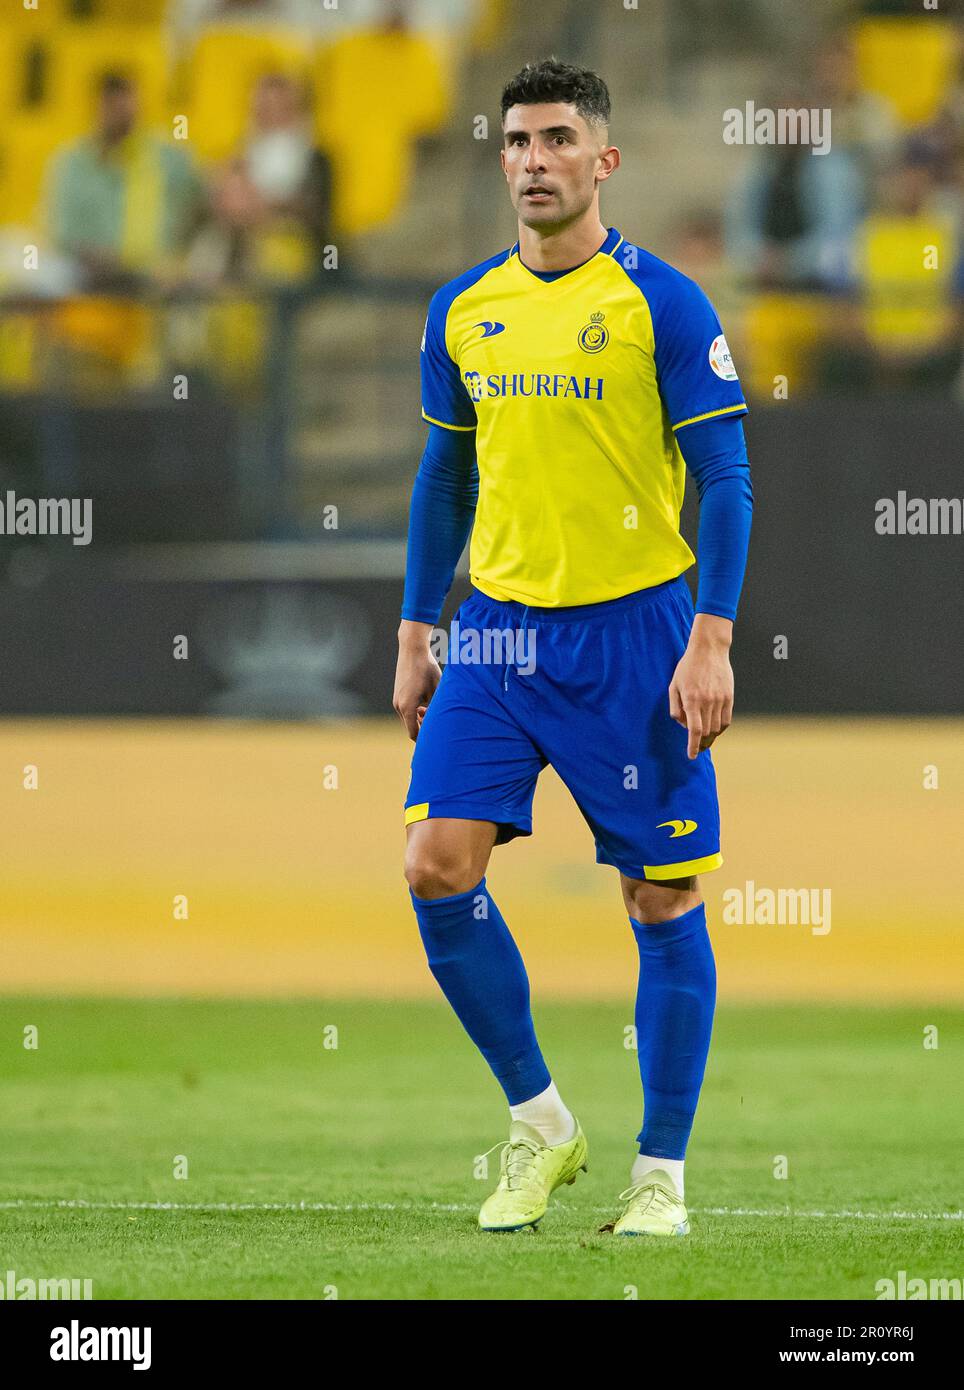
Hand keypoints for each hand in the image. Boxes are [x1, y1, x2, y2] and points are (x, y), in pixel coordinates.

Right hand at [393, 622, 441, 740]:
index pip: (414, 734)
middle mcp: (398, 706)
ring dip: (419, 718)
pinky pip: (406, 710)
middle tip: (437, 718)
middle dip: (423, 727)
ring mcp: (396, 700)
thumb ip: (435, 709)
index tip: (436, 738)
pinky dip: (414, 711)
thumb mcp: (436, 690)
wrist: (412, 649)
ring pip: (408, 719)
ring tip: (431, 708)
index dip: (425, 739)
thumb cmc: (427, 669)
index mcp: (407, 707)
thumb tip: (438, 723)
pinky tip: (424, 702)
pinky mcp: (397, 695)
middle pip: (410, 727)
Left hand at [668, 614, 733, 759]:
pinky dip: (720, 728)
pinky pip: (726, 720)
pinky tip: (715, 729)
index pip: (694, 730)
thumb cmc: (687, 667)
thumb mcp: (673, 686)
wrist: (709, 650)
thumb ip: (675, 708)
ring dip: (710, 736)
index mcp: (691, 700)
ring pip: (717, 727)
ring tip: (705, 739)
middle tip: (697, 746)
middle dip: (701, 742)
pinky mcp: (729, 697)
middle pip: (706, 731)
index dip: (693, 746)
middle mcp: (707, 702)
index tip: (692, 756)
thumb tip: (682, 725)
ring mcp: (720, 699)